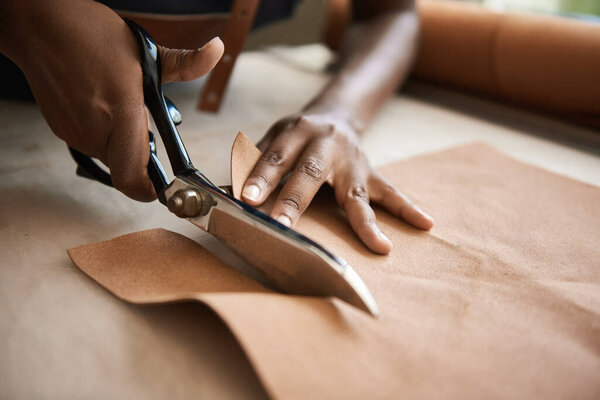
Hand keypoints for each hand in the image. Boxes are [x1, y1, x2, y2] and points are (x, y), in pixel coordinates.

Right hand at [2, 0, 222, 200]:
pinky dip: (104, 133)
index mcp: (121, 114)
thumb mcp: (145, 51)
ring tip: (122, 107)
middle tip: (145, 123)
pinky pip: (92, 144)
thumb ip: (185, 63)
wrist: (37, 25)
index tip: (165, 185)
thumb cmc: (88, 34)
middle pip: (127, 167)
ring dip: (122, 141)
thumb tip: (216, 50)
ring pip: (110, 156)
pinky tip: (103, 105)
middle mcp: (95, 131)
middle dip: (142, 153)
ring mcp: (74, 134)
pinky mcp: (62, 131)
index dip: (151, 190)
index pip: (133, 178)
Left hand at [241, 112, 433, 253]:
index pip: (275, 156)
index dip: (261, 177)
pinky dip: (408, 209)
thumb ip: (252, 165)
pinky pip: (391, 193)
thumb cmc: (298, 135)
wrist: (337, 114)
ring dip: (364, 221)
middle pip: (311, 173)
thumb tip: (221, 193)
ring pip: (357, 191)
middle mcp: (327, 144)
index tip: (247, 200)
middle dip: (296, 201)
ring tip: (378, 244)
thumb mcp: (273, 139)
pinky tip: (426, 223)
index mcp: (297, 131)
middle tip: (281, 224)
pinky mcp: (371, 173)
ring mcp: (353, 161)